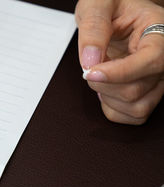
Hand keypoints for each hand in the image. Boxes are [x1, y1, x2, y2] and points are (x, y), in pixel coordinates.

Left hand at [76, 0, 163, 124]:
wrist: (113, 12)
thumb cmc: (109, 5)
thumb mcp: (97, 4)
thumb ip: (93, 28)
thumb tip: (90, 61)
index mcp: (159, 31)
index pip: (151, 60)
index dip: (119, 73)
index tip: (90, 72)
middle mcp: (163, 57)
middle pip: (137, 89)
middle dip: (103, 84)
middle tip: (89, 67)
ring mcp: (158, 78)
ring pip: (138, 107)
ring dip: (108, 98)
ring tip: (100, 76)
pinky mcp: (148, 92)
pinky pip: (134, 116)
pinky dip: (113, 109)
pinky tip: (106, 90)